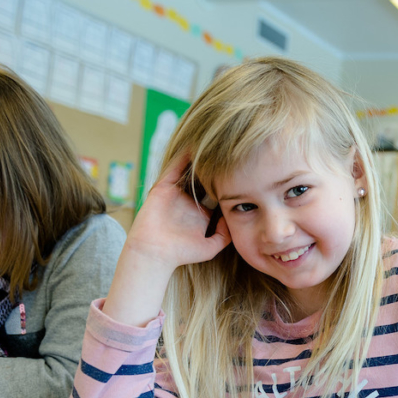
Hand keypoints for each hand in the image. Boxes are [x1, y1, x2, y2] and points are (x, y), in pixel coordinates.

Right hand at [125, 154, 231, 270]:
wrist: (155, 254)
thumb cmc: (181, 253)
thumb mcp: (211, 246)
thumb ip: (225, 235)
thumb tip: (233, 218)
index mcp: (200, 212)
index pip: (216, 193)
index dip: (226, 184)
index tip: (242, 173)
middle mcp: (188, 201)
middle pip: (203, 179)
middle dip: (214, 168)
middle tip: (230, 152)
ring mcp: (175, 193)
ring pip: (189, 171)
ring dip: (199, 159)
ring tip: (214, 143)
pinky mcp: (162, 188)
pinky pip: (173, 169)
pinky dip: (182, 157)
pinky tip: (193, 147)